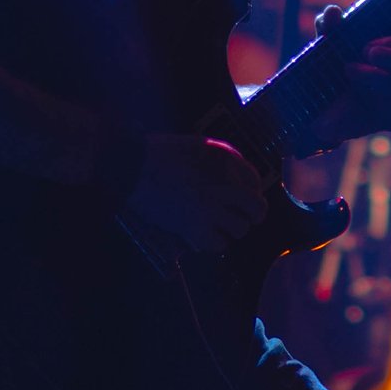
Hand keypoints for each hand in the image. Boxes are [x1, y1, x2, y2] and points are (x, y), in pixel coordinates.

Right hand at [123, 133, 265, 252]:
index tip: (242, 198)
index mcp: (226, 161)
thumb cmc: (161, 153)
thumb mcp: (200, 144)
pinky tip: (204, 234)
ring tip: (217, 224)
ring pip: (241, 229)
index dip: (251, 192)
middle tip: (243, 217)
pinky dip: (214, 242)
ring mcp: (211, 208)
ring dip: (231, 229)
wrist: (133, 168)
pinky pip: (219, 244)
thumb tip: (242, 179)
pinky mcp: (195, 227)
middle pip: (257, 208)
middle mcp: (224, 185)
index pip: (256, 182)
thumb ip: (224, 159)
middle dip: (253, 215)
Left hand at [303, 5, 390, 152]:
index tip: (367, 44)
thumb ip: (329, 28)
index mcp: (386, 56)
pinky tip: (373, 108)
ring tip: (348, 71)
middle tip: (366, 52)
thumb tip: (333, 11)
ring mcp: (390, 100)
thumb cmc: (327, 70)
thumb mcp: (324, 47)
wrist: (312, 105)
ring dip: (374, 77)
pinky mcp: (383, 120)